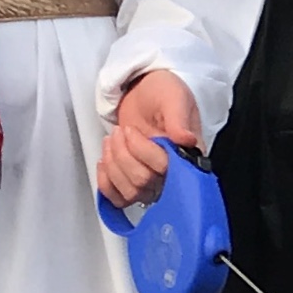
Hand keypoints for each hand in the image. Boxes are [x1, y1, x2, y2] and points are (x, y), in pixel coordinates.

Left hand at [98, 67, 201, 210]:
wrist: (144, 92)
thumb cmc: (162, 93)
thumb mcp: (173, 98)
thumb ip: (178, 118)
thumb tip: (186, 139)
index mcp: (187, 155)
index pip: (165, 168)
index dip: (142, 151)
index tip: (131, 130)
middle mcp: (172, 173)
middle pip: (143, 182)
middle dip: (123, 154)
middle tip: (120, 131)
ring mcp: (152, 180)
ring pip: (130, 191)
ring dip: (113, 165)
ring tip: (112, 141)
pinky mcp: (133, 182)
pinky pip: (119, 199)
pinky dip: (106, 184)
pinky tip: (104, 163)